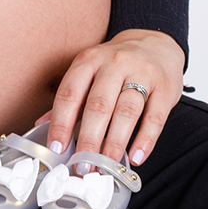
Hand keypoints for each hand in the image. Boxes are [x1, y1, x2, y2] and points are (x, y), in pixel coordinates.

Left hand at [39, 30, 184, 169]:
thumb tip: (42, 126)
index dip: (61, 122)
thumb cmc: (116, 65)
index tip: (57, 148)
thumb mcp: (89, 72)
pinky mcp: (165, 87)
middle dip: (88, 139)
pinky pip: (155, 117)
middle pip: (98, 105)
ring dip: (114, 143)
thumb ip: (69, 100)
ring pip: (126, 111)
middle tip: (83, 164)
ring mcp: (141, 73)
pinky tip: (136, 157)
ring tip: (106, 165)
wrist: (155, 43)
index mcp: (89, 61)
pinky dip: (145, 140)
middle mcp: (114, 64)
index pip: (70, 93)